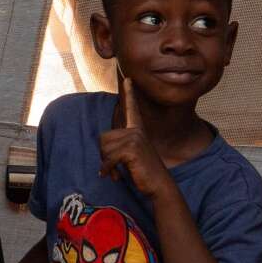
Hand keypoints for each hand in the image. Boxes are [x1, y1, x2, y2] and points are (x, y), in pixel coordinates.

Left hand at [100, 75, 172, 196]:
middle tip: (112, 167)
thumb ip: (120, 144)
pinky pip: (108, 158)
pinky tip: (114, 176)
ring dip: (106, 165)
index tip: (128, 78)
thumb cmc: (143, 170)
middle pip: (103, 138)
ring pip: (104, 149)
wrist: (158, 184)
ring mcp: (135, 139)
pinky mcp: (131, 149)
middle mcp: (136, 131)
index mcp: (137, 129)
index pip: (131, 108)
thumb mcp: (130, 154)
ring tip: (115, 171)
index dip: (129, 93)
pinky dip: (107, 169)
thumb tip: (103, 143)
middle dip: (103, 156)